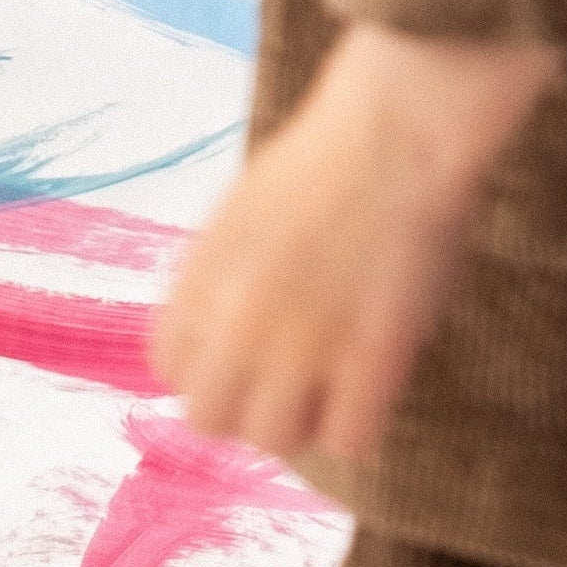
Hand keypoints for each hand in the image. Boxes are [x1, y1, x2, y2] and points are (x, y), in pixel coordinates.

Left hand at [155, 24, 564, 466]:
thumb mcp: (245, 209)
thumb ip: (227, 273)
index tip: (242, 361)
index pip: (168, 366)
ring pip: (275, 439)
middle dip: (246, 410)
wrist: (398, 127)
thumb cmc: (333, 149)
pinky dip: (360, 428)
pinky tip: (374, 396)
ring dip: (303, 424)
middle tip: (287, 389)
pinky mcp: (369, 358)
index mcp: (200, 276)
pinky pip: (348, 438)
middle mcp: (236, 320)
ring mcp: (301, 344)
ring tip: (334, 396)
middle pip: (209, 417)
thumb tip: (231, 325)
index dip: (208, 368)